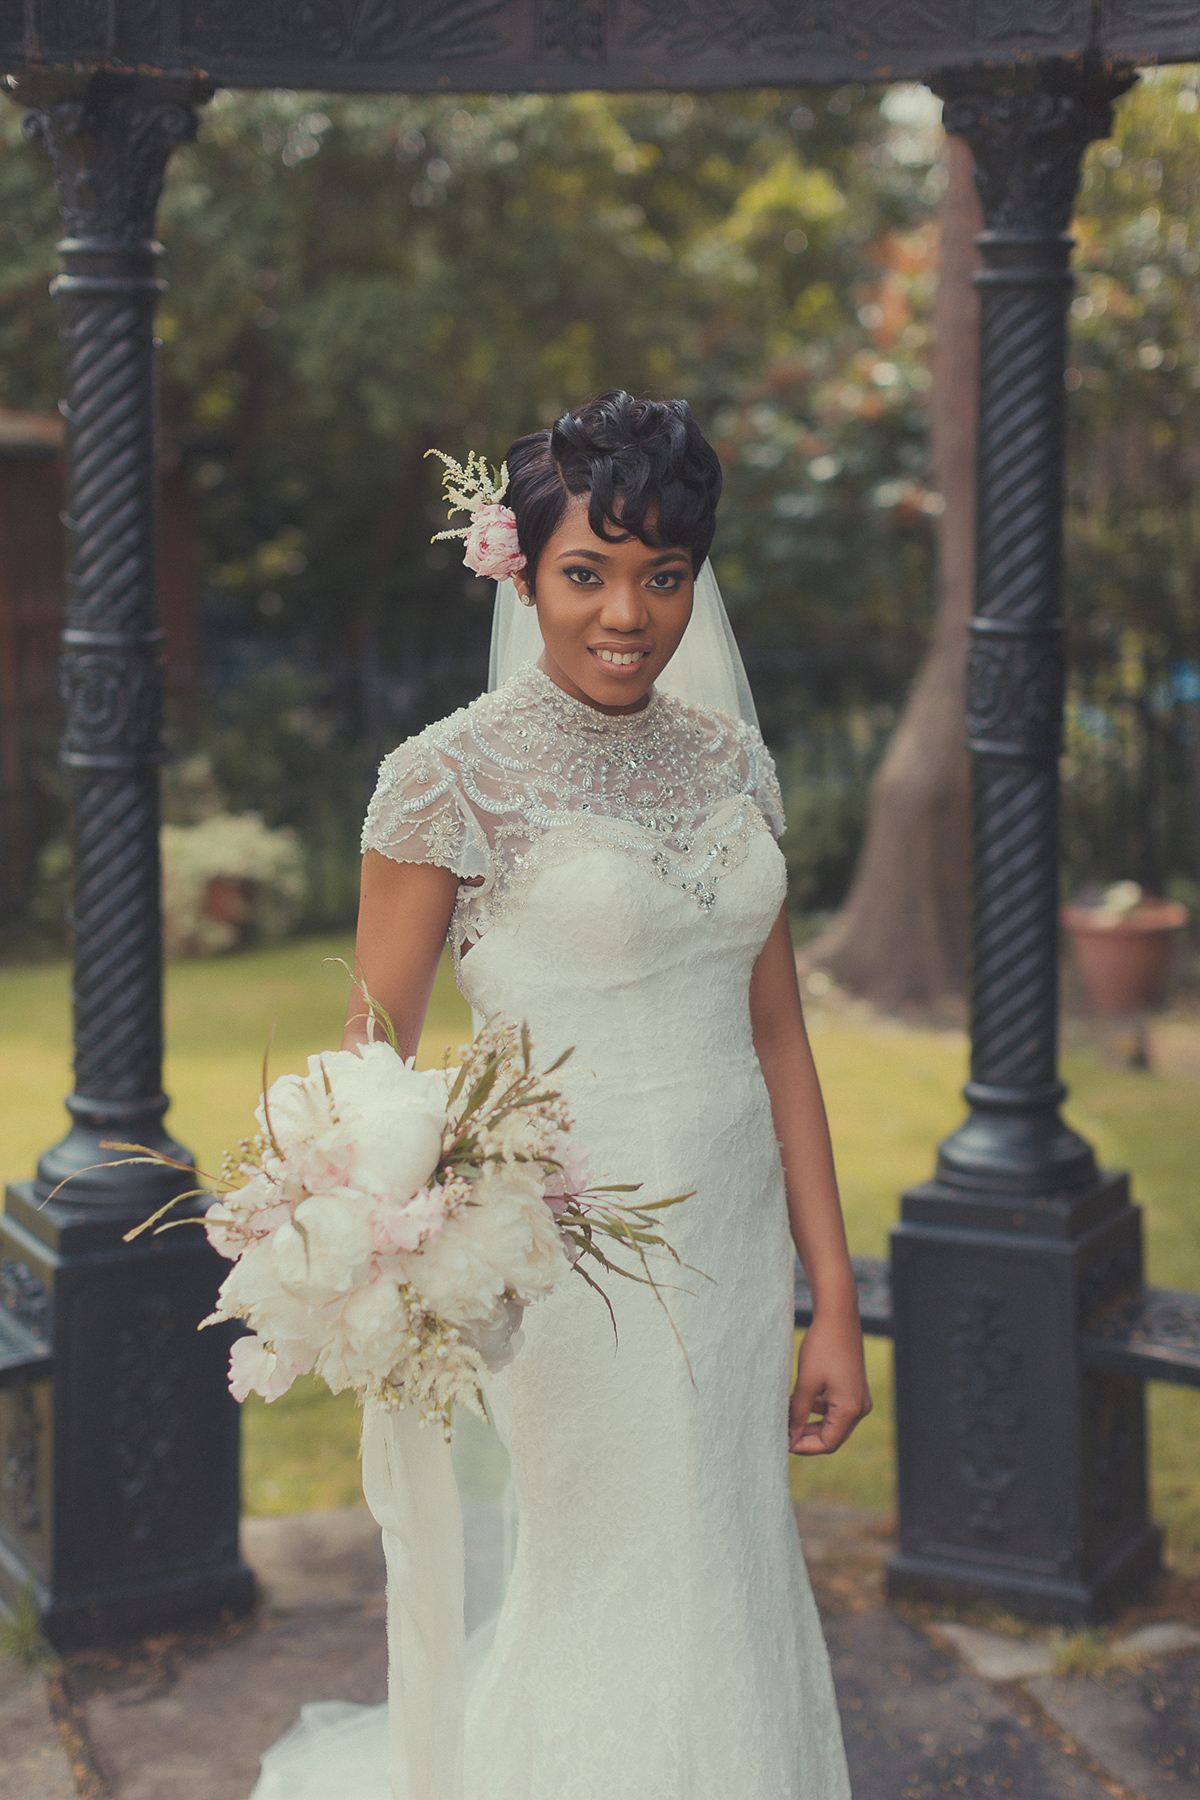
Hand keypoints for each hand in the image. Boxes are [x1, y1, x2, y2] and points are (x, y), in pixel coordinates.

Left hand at [788, 1310, 871, 1455]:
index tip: (783, 1442)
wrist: (838, 1317)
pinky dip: (818, 1412)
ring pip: (833, 1425)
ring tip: (788, 1418)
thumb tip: (790, 1438)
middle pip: (832, 1437)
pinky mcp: (854, 1390)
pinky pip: (836, 1410)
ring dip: (811, 1425)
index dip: (804, 1446)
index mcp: (850, 1409)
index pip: (828, 1443)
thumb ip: (798, 1414)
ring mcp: (859, 1399)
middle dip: (807, 1437)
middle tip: (782, 1434)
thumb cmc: (822, 1347)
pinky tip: (801, 1403)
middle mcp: (860, 1408)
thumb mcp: (806, 1383)